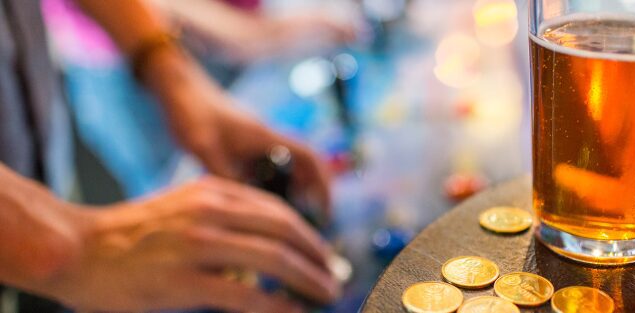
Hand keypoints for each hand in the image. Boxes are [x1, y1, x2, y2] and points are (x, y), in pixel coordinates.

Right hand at [35, 177, 338, 311]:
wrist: (78, 247)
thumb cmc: (131, 235)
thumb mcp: (184, 209)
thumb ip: (225, 219)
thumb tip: (268, 247)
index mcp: (214, 192)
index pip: (278, 211)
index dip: (309, 235)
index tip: (325, 255)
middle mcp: (211, 211)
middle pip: (285, 232)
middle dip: (318, 257)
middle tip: (335, 277)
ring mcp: (198, 244)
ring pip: (274, 260)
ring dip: (308, 280)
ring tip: (326, 295)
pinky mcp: (184, 280)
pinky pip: (246, 296)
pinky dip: (278, 305)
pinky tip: (296, 311)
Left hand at [147, 54, 331, 218]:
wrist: (176, 87)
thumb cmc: (190, 111)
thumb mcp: (203, 146)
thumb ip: (223, 175)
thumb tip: (242, 211)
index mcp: (267, 137)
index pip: (310, 160)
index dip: (323, 187)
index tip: (324, 214)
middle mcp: (267, 140)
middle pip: (303, 170)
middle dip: (309, 198)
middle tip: (302, 228)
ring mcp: (255, 144)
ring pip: (284, 173)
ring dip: (287, 196)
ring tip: (279, 226)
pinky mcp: (241, 147)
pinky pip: (264, 173)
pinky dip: (267, 192)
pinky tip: (251, 212)